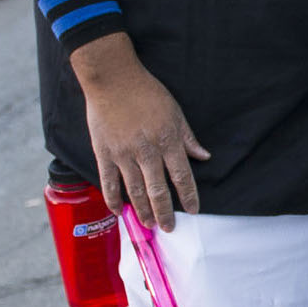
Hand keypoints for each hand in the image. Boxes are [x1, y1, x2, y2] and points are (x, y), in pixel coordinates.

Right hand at [71, 33, 210, 230]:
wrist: (113, 78)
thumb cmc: (146, 92)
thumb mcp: (175, 111)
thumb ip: (187, 137)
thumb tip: (203, 156)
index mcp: (167, 140)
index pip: (182, 176)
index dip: (189, 196)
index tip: (194, 210)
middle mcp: (146, 151)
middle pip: (158, 190)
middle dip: (165, 212)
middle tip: (169, 228)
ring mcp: (123, 154)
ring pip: (134, 190)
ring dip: (142, 210)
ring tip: (148, 224)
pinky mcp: (104, 152)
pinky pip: (108, 182)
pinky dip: (113, 199)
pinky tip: (119, 211)